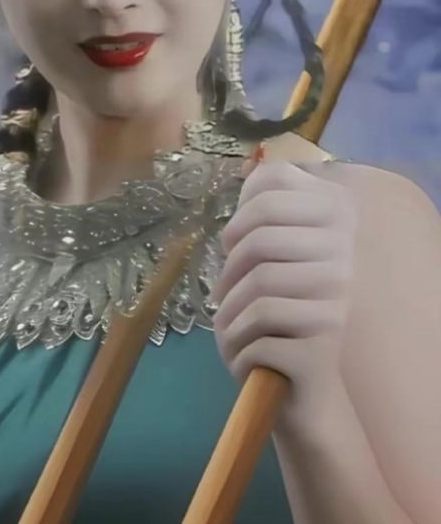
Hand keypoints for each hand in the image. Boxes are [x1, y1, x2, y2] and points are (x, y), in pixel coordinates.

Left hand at [211, 156, 358, 431]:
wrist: (307, 391)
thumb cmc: (282, 314)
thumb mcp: (278, 258)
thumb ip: (268, 213)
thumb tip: (244, 174)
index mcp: (337, 219)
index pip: (276, 182)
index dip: (240, 213)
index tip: (232, 244)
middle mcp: (344, 254)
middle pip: (259, 239)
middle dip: (227, 273)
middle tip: (221, 296)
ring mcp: (337, 298)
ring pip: (255, 287)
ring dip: (227, 315)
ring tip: (228, 330)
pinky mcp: (320, 343)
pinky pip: (256, 329)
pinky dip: (235, 347)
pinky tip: (242, 357)